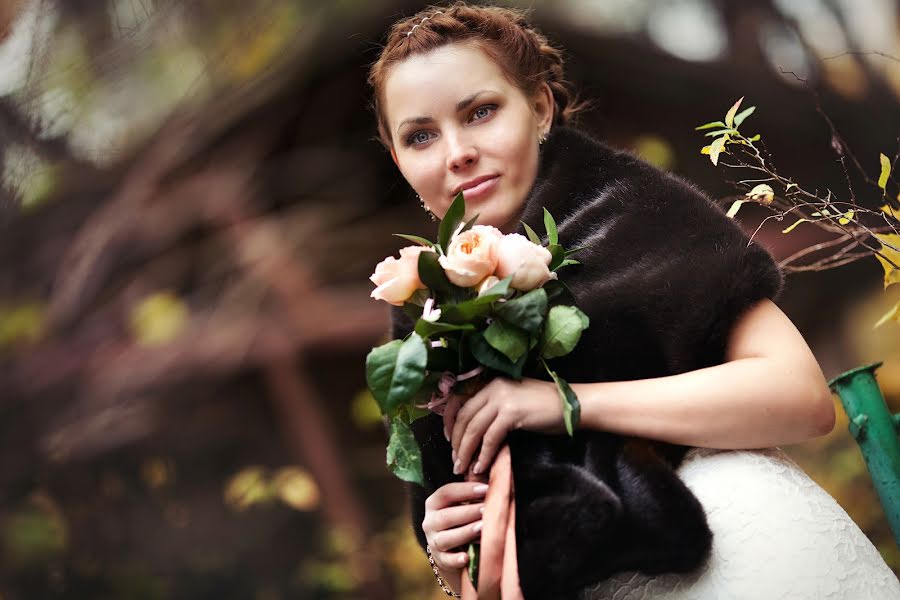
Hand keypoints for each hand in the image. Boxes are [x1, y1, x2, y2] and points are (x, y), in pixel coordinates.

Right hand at [422, 481, 487, 572]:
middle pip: (446, 516)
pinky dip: (455, 559)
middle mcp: (430, 522)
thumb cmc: (461, 518)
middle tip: (486, 509)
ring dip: (465, 533)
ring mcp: (433, 541)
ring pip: (446, 538)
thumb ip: (472, 495)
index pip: (446, 493)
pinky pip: (447, 560)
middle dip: (468, 512)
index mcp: (433, 503)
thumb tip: (492, 484)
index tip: (486, 489)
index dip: (466, 490)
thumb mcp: (461, 504)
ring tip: (482, 528)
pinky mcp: (440, 558)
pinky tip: (466, 557)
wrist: (450, 548)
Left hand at [445, 377, 564, 476]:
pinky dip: (483, 454)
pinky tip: (481, 466)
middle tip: (455, 461)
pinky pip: (490, 438)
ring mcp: (502, 398)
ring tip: (463, 468)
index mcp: (492, 383)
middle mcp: (493, 387)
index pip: (461, 402)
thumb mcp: (514, 403)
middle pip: (464, 417)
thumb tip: (474, 434)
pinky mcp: (511, 413)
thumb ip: (494, 411)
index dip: (450, 423)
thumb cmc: (546, 407)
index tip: (449, 441)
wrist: (573, 405)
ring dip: (466, 451)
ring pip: (473, 428)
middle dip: (457, 442)